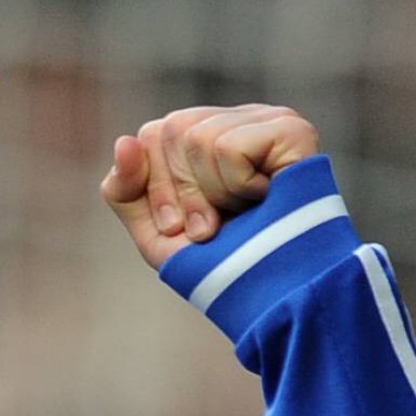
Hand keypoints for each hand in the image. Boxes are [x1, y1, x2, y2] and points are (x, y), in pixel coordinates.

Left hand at [99, 104, 320, 269]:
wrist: (275, 297)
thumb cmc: (223, 267)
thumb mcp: (158, 234)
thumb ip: (126, 190)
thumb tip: (124, 140)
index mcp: (209, 135)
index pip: (153, 134)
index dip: (158, 189)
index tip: (185, 230)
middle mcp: (239, 119)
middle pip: (171, 130)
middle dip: (183, 194)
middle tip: (214, 228)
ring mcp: (268, 118)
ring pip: (197, 138)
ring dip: (214, 195)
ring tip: (246, 213)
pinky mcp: (291, 129)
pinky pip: (227, 147)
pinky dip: (238, 187)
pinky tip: (267, 199)